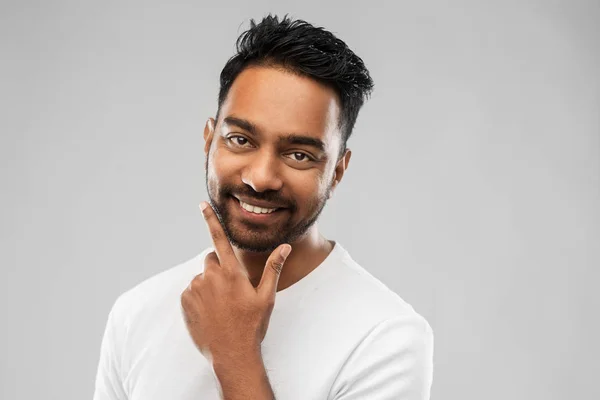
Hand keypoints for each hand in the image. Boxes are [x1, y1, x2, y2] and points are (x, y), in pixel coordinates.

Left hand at [181, 201, 291, 362]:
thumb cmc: (252, 325)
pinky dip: (200, 298)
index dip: (211, 219)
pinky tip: (211, 314)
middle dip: (220, 269)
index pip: (219, 238)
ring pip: (202, 277)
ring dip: (210, 286)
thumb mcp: (266, 297)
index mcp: (231, 272)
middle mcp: (210, 277)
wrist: (232, 354)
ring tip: (223, 308)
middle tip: (233, 291)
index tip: (202, 204)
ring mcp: (195, 289)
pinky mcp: (185, 302)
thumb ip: (273, 268)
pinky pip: (192, 292)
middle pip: (211, 260)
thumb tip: (285, 247)